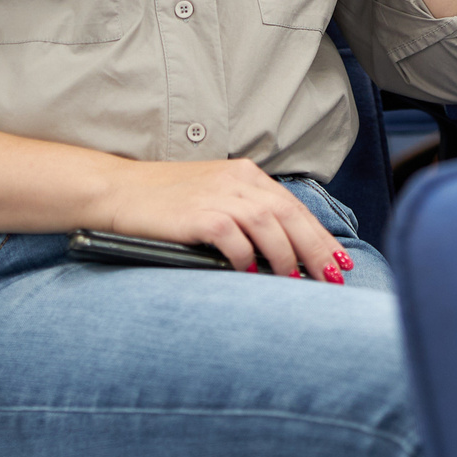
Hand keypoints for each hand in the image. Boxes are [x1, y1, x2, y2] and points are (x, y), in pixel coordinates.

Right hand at [95, 157, 353, 281]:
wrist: (117, 190)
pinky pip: (234, 239)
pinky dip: (247, 258)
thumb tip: (280, 249)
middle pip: (290, 216)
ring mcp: (217, 196)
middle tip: (333, 278)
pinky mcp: (198, 215)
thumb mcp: (212, 194)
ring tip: (295, 282)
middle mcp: (236, 181)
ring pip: (269, 225)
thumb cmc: (163, 200)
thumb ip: (245, 211)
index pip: (293, 207)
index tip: (339, 261)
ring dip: (286, 257)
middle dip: (316, 250)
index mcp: (244, 174)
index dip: (319, 235)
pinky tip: (251, 274)